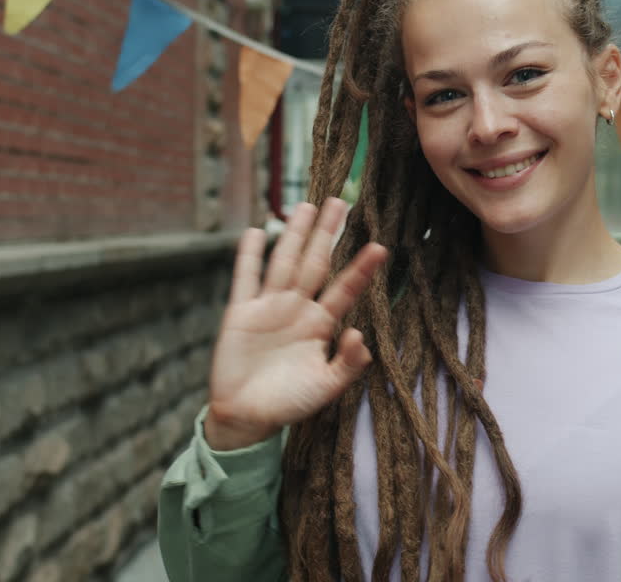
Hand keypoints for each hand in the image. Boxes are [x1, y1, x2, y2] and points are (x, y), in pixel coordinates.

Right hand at [204, 198, 387, 449]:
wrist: (246, 417)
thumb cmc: (289, 403)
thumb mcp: (325, 387)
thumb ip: (346, 364)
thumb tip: (360, 336)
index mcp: (321, 325)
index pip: (345, 289)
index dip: (361, 269)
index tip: (380, 247)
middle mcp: (297, 308)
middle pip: (315, 263)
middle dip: (328, 234)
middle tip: (341, 202)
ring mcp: (269, 307)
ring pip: (284, 262)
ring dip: (295, 235)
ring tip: (306, 206)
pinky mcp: (240, 313)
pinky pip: (246, 278)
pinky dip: (249, 256)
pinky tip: (257, 232)